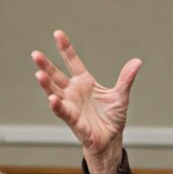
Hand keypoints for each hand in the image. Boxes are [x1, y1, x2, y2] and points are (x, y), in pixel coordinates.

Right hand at [31, 29, 141, 173]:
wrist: (111, 140)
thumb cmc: (112, 118)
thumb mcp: (121, 96)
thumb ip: (125, 79)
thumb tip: (137, 62)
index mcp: (84, 82)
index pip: (73, 61)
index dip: (65, 48)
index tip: (57, 34)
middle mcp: (74, 92)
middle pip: (57, 76)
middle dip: (46, 66)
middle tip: (35, 54)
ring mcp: (71, 106)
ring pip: (55, 92)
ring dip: (46, 85)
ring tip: (38, 74)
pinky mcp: (74, 121)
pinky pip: (63, 112)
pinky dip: (57, 106)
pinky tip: (52, 98)